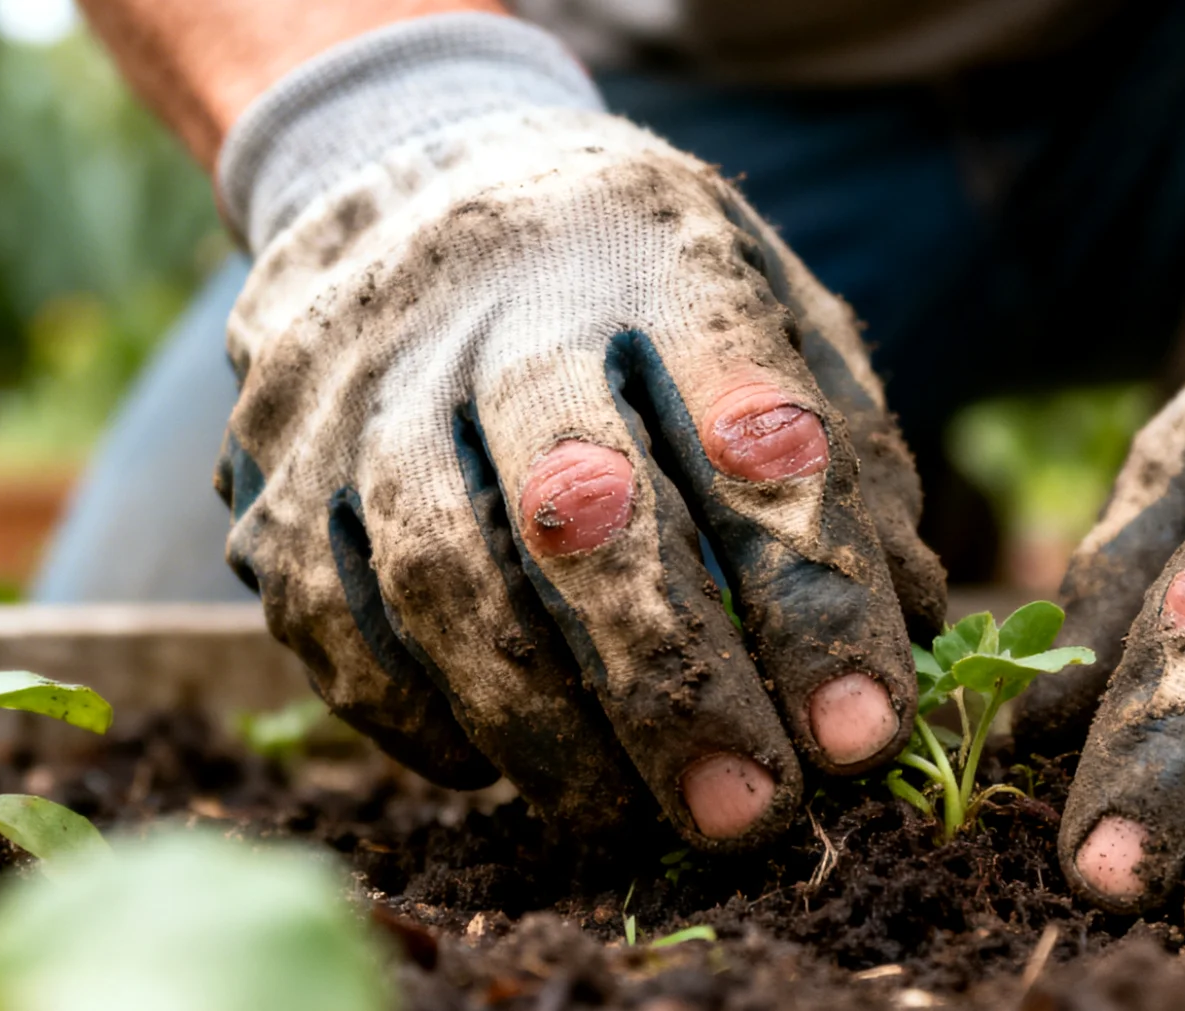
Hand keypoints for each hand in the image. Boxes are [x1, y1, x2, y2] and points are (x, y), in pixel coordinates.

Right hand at [216, 102, 944, 847]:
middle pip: (580, 511)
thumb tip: (912, 625)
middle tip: (747, 816)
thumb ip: (845, 444)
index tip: (864, 733)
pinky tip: (500, 759)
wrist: (410, 165)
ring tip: (631, 820)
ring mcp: (359, 388)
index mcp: (654, 251)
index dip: (814, 598)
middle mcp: (492, 307)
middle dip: (673, 687)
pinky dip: (422, 716)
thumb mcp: (768, 293)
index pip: (752, 435)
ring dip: (547, 732)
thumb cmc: (632, 266)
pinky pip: (333, 624)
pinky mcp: (273, 469)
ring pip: (443, 581)